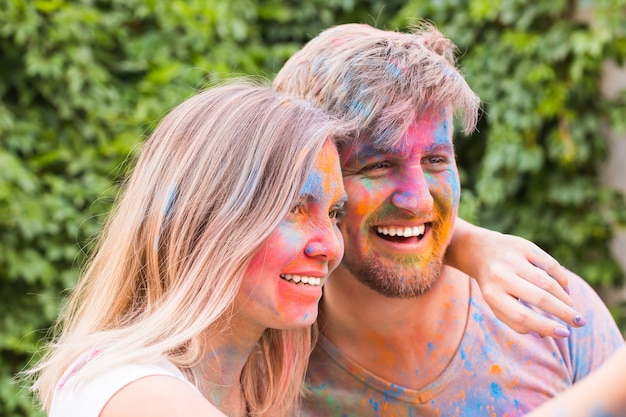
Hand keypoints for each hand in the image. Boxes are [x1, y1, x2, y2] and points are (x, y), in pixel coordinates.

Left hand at [447, 219, 585, 337]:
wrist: (478, 250)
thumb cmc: (492, 284)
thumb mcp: (495, 303)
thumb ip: (514, 321)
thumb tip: (543, 334)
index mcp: (491, 294)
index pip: (522, 316)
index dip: (546, 326)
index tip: (564, 334)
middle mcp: (501, 275)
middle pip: (539, 298)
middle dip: (564, 313)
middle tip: (580, 323)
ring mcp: (513, 259)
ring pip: (547, 282)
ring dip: (565, 298)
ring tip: (573, 309)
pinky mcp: (523, 245)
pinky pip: (550, 264)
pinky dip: (562, 279)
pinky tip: (566, 290)